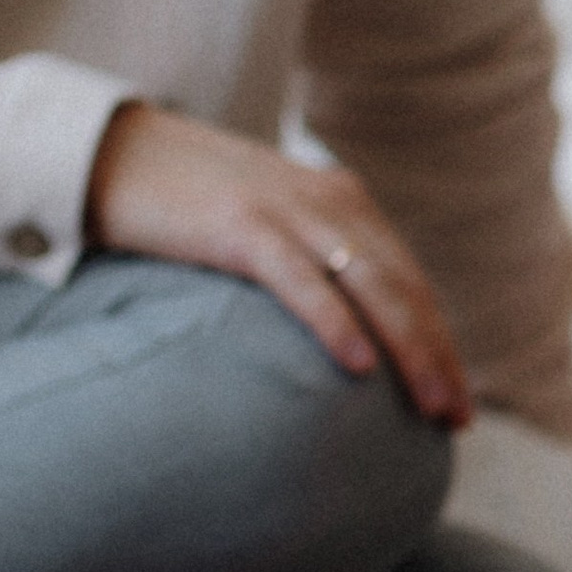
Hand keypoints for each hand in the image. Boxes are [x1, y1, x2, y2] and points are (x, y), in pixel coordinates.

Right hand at [85, 100, 469, 424]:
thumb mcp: (267, 228)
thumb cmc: (187, 204)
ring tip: (432, 406)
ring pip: (372, 285)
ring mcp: (287, 211)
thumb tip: (340, 342)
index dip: (440, 342)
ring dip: (410, 351)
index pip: (410, 282)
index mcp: (344, 204)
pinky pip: (301, 281)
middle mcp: (330, 202)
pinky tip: (361, 365)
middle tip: (457, 420)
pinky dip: (337, 322)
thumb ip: (309, 265)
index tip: (459, 401)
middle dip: (438, 357)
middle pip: (404, 289)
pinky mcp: (240, 224)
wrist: (112, 150)